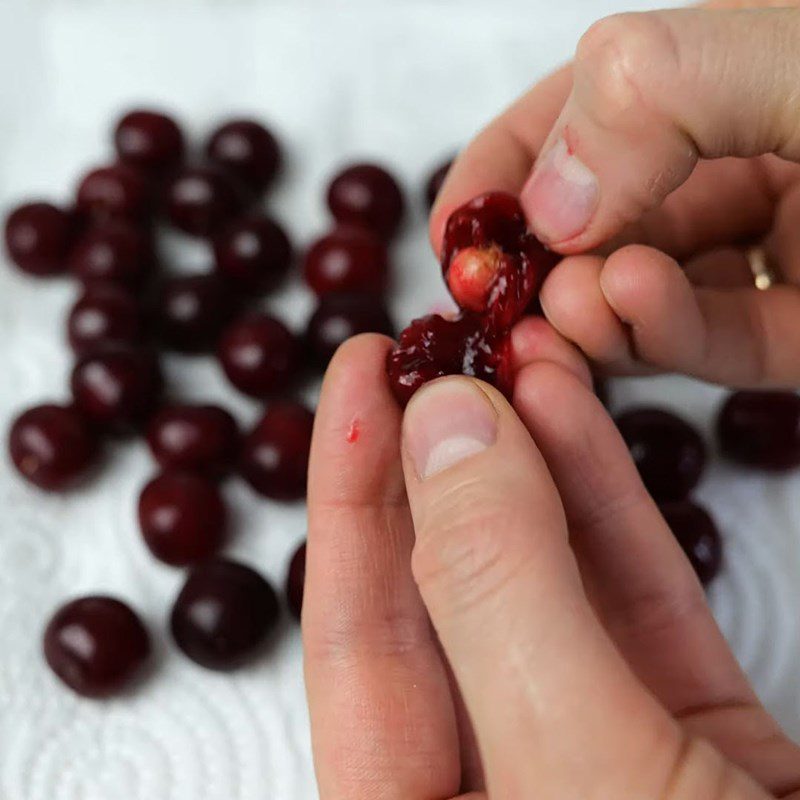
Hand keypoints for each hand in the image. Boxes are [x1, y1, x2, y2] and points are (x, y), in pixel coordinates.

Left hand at [303, 332, 799, 797]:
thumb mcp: (587, 774)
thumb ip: (499, 593)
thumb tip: (439, 426)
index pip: (352, 626)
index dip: (348, 484)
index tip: (355, 370)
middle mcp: (488, 788)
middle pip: (441, 590)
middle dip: (440, 454)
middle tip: (437, 344)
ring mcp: (589, 760)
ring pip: (539, 575)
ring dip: (527, 455)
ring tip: (517, 352)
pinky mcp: (686, 748)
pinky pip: (626, 599)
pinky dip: (603, 500)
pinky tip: (573, 413)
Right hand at [432, 6, 799, 387]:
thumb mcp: (792, 52)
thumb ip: (659, 92)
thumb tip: (549, 202)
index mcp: (720, 76)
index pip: (579, 118)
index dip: (502, 170)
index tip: (453, 232)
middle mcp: (737, 160)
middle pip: (599, 216)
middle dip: (538, 258)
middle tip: (496, 291)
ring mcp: (769, 249)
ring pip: (646, 292)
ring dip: (589, 309)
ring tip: (567, 305)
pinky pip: (719, 345)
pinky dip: (663, 336)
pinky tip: (630, 307)